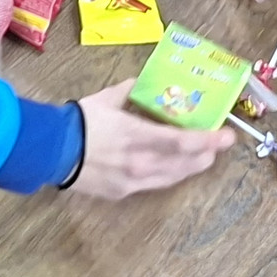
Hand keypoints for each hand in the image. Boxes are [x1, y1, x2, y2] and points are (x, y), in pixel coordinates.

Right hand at [65, 85, 228, 199]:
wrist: (49, 151)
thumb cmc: (78, 121)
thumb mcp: (107, 98)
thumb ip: (130, 90)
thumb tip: (143, 84)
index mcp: (138, 136)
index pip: (184, 142)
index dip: (209, 140)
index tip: (227, 136)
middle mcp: (141, 163)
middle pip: (185, 164)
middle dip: (206, 155)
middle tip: (217, 145)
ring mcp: (133, 181)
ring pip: (172, 177)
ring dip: (190, 167)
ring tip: (201, 157)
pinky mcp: (123, 193)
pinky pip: (154, 184)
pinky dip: (168, 175)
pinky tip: (170, 168)